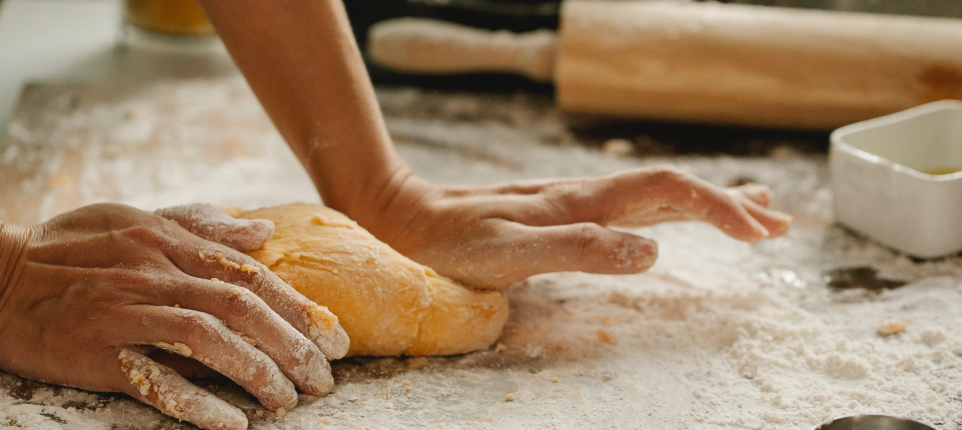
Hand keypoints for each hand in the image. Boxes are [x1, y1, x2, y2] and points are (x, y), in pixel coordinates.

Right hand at [0, 203, 348, 429]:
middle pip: (242, 308)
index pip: (250, 274)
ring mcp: (125, 313)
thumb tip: (260, 233)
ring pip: (209, 340)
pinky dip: (198, 401)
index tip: (334, 336)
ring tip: (289, 401)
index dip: (299, 307)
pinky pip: (155, 379)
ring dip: (258, 372)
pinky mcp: (96, 352)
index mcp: (167, 242)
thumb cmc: (61, 246)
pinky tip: (233, 422)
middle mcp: (154, 274)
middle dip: (294, 345)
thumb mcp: (132, 218)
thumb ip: (198, 226)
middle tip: (325, 378)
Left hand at [352, 165, 790, 288]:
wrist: (407, 217)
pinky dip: (668, 209)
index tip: (762, 235)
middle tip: (779, 224)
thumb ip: (579, 250)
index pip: (670, 191)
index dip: (721, 208)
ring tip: (754, 213)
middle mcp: (586, 194)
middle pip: (674, 187)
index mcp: (584, 202)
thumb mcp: (511, 255)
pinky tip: (668, 218)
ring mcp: (574, 201)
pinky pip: (629, 205)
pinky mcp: (560, 212)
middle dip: (730, 204)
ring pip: (655, 193)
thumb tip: (654, 251)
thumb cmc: (452, 243)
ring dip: (708, 203)